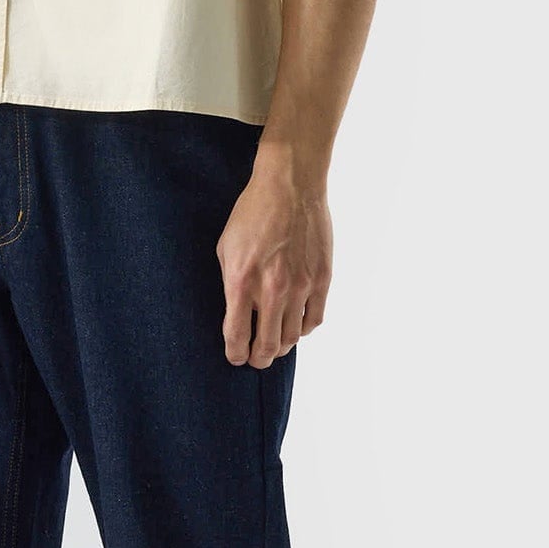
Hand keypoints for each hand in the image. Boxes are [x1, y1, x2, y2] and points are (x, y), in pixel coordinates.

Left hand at [216, 152, 330, 365]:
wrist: (290, 187)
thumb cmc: (252, 213)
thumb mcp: (226, 248)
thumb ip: (230, 284)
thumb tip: (237, 314)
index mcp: (241, 282)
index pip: (236, 336)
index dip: (235, 353)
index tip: (235, 357)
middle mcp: (271, 290)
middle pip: (266, 346)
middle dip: (258, 359)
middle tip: (255, 360)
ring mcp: (300, 287)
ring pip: (292, 337)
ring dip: (281, 347)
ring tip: (274, 345)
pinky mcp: (322, 280)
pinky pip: (314, 319)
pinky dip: (303, 329)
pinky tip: (295, 326)